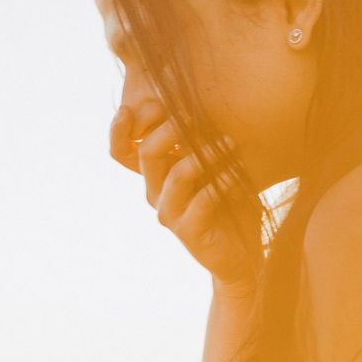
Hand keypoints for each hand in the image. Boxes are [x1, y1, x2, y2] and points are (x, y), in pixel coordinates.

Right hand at [110, 96, 260, 288]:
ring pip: (177, 175)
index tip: (133, 106)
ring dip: (205, 155)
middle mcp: (156, 194)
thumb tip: (202, 104)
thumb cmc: (230, 206)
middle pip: (147, 153)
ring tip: (230, 143)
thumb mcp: (214, 167)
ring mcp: (170, 214)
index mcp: (156, 176)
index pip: (122, 151)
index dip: (119, 129)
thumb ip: (202, 142)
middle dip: (172, 129)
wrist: (242, 256)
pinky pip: (202, 201)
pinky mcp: (189, 233)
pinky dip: (223, 183)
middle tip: (196, 117)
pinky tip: (237, 177)